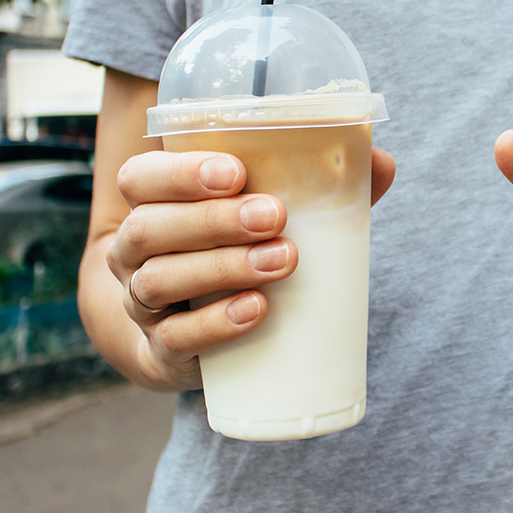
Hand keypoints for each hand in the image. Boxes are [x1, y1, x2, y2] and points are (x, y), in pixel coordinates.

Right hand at [106, 150, 296, 389]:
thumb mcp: (264, 216)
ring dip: (221, 268)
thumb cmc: (236, 253)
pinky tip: (255, 309)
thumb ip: (319, 188)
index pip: (139, 178)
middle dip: (213, 220)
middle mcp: (133, 252)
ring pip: (158, 280)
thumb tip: (380, 163)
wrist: (191, 337)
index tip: (237, 171)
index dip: (179, 172)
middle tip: (275, 216)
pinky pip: (174, 338)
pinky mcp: (162, 350)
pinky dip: (215, 324)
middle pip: (148, 228)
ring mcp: (141, 304)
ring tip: (282, 260)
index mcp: (150, 205)